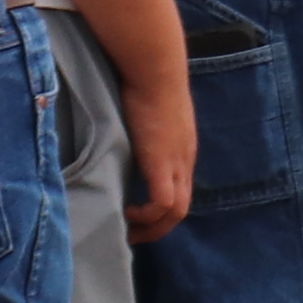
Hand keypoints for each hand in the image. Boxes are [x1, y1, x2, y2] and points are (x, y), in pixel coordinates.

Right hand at [115, 70, 198, 242]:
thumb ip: (137, 128)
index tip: (137, 215)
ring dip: (153, 227)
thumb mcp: (144, 112)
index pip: (180, 189)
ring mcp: (177, 162)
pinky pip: (164, 203)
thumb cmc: (143, 81)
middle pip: (181, 207)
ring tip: (129, 231)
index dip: (161, 209)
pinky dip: (149, 215)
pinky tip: (129, 213)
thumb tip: (117, 134)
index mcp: (182, 149)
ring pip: (176, 211)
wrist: (155, 68)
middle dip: (158, 226)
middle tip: (132, 234)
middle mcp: (184, 159)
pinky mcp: (163, 162)